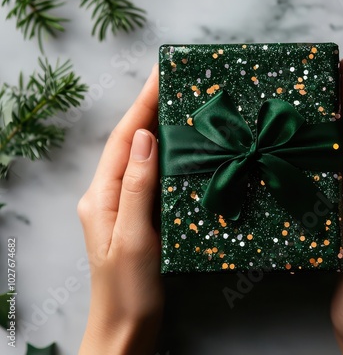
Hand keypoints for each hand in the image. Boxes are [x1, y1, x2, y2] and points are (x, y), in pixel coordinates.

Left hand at [77, 65, 163, 353]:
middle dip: (150, 109)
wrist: (126, 328)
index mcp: (100, 196)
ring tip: (180, 104)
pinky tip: (181, 149)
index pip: (125, 139)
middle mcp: (108, 194)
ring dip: (159, 128)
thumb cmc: (128, 289)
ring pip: (142, 157)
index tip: (161, 74)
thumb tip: (146, 137)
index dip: (142, 104)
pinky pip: (151, 176)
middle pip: (131, 142)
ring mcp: (122, 205)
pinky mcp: (139, 216)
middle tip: (175, 82)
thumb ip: (137, 186)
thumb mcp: (133, 237)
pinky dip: (166, 156)